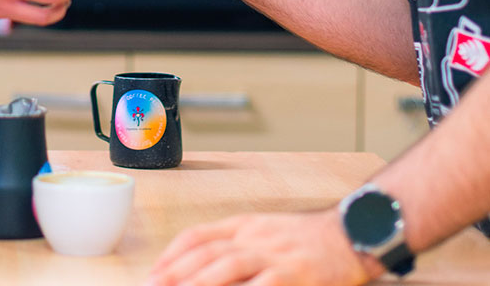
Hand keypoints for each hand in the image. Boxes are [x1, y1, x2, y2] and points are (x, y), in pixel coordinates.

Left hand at [145, 209, 376, 285]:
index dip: (172, 255)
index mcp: (245, 225)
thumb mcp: (266, 232)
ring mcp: (274, 255)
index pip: (199, 235)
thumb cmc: (307, 240)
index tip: (154, 273)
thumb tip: (204, 268)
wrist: (351, 234)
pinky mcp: (294, 274)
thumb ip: (238, 245)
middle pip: (207, 253)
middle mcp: (254, 237)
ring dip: (199, 282)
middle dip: (176, 273)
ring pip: (228, 267)